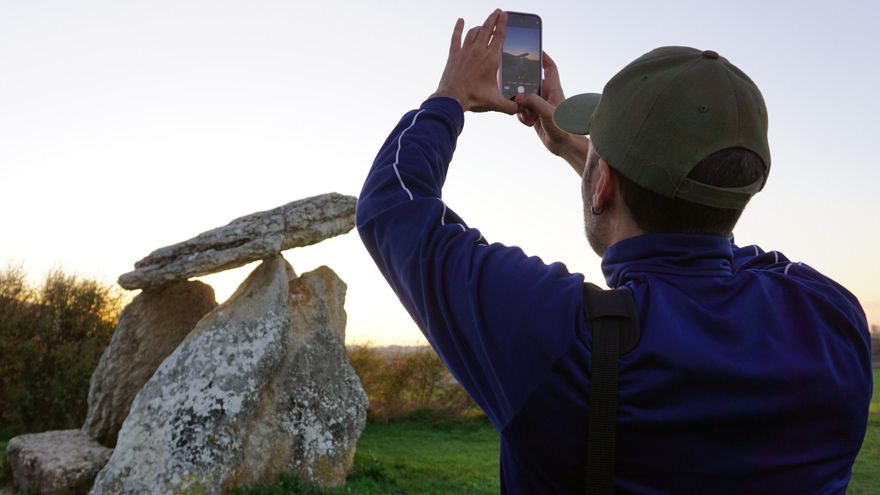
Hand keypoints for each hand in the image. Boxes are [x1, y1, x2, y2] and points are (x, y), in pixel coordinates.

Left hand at [430, 10, 517, 114]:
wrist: (452, 98)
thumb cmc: (474, 99)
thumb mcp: (495, 103)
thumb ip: (510, 106)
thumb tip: (519, 108)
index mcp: (491, 59)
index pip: (499, 36)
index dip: (503, 23)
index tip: (505, 14)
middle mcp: (478, 51)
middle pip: (487, 28)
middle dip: (493, 18)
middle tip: (497, 12)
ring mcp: (465, 51)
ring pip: (474, 32)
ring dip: (480, 25)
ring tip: (484, 23)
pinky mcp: (454, 55)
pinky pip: (456, 37)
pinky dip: (458, 28)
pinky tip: (460, 21)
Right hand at [515, 52, 588, 173]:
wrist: (564, 145)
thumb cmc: (563, 128)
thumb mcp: (548, 113)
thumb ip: (533, 102)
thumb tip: (518, 97)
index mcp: (553, 89)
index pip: (549, 68)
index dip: (543, 57)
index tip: (535, 49)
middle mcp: (546, 95)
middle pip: (530, 82)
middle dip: (521, 86)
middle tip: (513, 89)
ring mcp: (540, 105)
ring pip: (523, 98)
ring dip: (520, 105)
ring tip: (526, 114)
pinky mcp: (535, 116)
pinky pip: (522, 111)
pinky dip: (522, 116)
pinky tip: (529, 123)